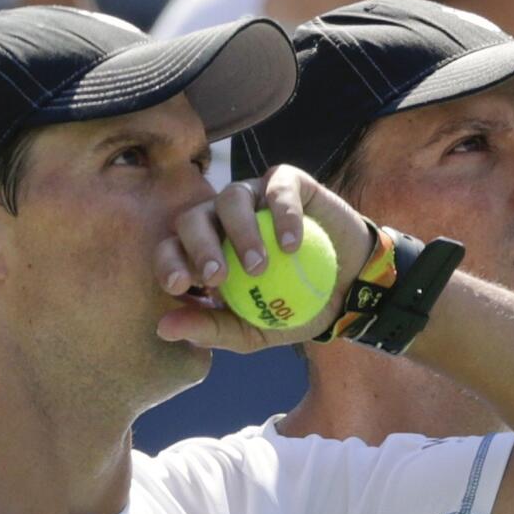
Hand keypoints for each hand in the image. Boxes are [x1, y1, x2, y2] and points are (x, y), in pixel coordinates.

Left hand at [154, 164, 372, 351]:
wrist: (349, 289)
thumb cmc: (294, 308)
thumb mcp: (253, 330)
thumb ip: (212, 329)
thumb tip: (164, 329)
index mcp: (205, 252)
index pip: (171, 249)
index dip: (169, 263)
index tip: (181, 286)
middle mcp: (222, 219)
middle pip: (193, 218)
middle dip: (199, 247)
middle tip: (219, 277)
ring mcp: (254, 198)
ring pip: (231, 197)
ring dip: (241, 232)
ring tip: (259, 266)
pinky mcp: (288, 183)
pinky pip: (278, 188)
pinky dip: (283, 214)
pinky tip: (291, 245)